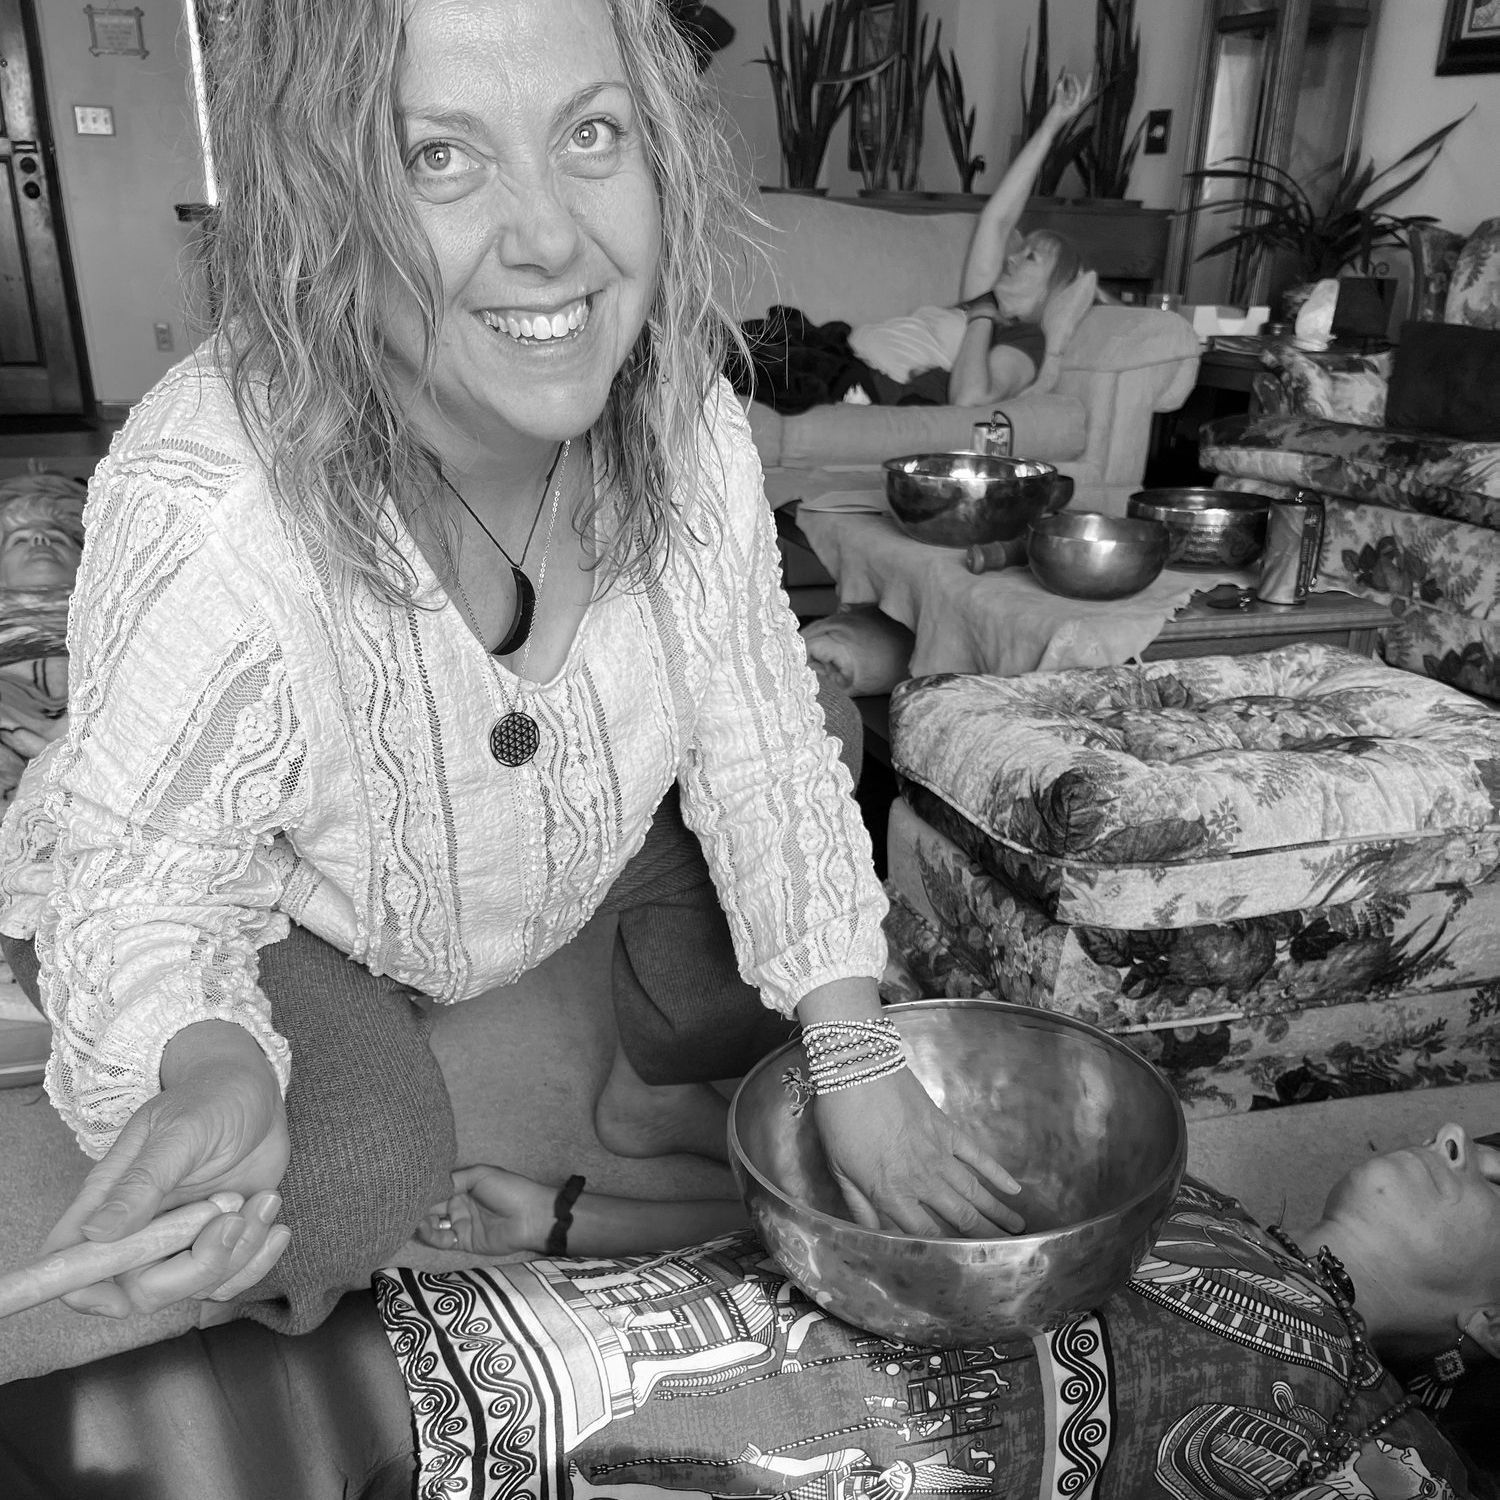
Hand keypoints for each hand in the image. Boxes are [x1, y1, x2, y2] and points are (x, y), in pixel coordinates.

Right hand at [43, 1021, 291, 1316]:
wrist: (256, 1089)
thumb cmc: (210, 1098)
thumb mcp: (180, 1133)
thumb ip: (142, 1183)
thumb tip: (96, 1232)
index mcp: (111, 1199)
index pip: (72, 1263)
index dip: (83, 1291)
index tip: (120, 1298)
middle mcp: (142, 1228)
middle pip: (143, 1290)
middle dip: (196, 1264)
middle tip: (231, 1211)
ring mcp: (183, 1239)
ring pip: (196, 1286)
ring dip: (238, 1251)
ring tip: (258, 1200)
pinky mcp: (220, 1240)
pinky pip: (232, 1279)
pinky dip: (258, 1260)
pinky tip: (273, 1220)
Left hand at [814, 1067, 1024, 1236]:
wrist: (857, 1069)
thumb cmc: (840, 1119)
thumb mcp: (839, 1168)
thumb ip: (859, 1205)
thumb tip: (873, 1235)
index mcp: (891, 1193)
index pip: (925, 1235)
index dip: (947, 1253)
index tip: (966, 1266)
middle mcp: (921, 1180)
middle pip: (959, 1218)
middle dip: (984, 1239)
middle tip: (1007, 1253)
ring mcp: (939, 1154)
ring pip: (974, 1191)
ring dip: (997, 1213)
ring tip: (1018, 1229)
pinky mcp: (947, 1130)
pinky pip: (977, 1156)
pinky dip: (996, 1173)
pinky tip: (1013, 1188)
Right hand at [1049, 70, 1091, 123]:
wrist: (1046, 131)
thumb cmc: (1053, 123)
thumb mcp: (1057, 106)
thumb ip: (1059, 94)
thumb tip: (1060, 83)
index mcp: (1075, 108)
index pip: (1081, 92)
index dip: (1082, 83)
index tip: (1085, 74)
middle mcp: (1073, 107)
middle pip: (1076, 92)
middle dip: (1074, 83)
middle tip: (1072, 75)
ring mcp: (1067, 107)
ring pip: (1069, 93)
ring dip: (1067, 85)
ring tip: (1065, 77)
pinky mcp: (1061, 108)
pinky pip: (1063, 96)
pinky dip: (1062, 90)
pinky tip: (1060, 85)